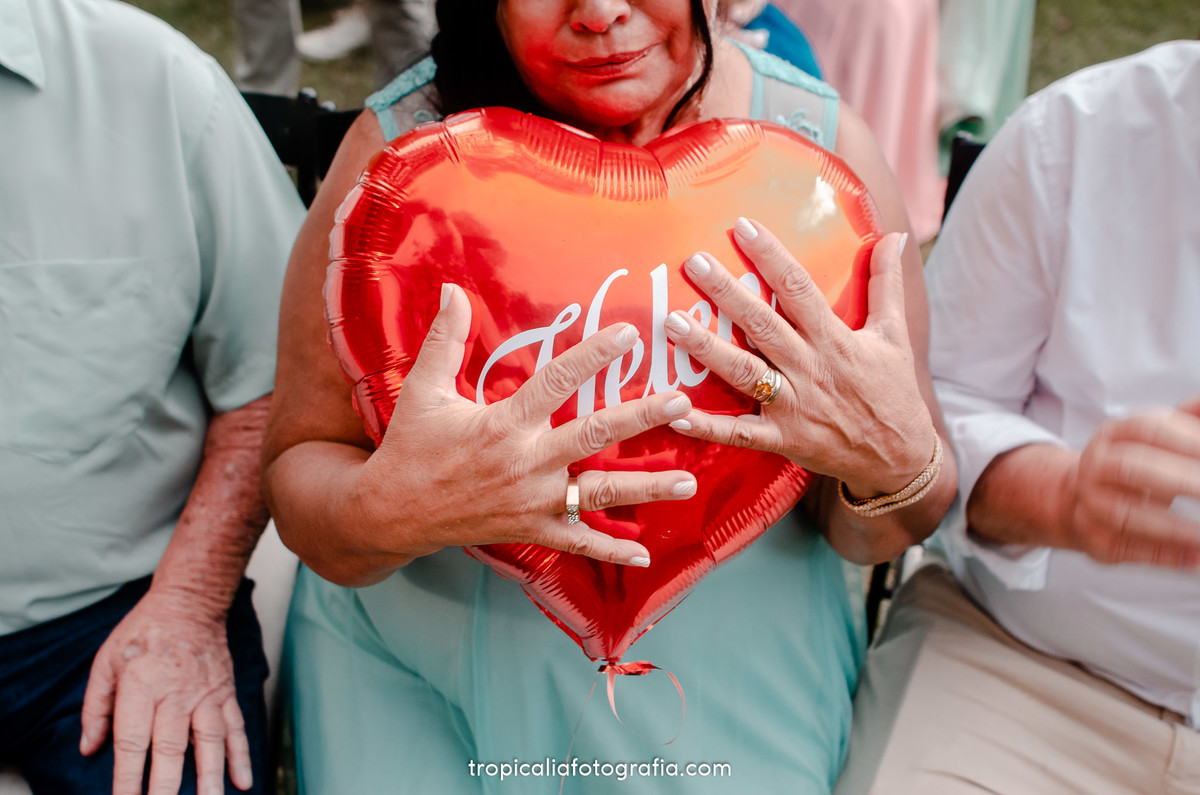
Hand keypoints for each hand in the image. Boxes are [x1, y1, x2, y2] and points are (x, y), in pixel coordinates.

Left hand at [80, 591, 250, 794]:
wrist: (190, 602)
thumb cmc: (143, 632)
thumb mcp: (106, 661)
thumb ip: (95, 707)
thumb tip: (89, 748)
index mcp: (141, 686)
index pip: (133, 741)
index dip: (128, 777)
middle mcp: (176, 693)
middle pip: (171, 749)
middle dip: (166, 787)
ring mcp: (205, 694)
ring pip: (209, 742)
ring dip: (210, 777)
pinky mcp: (225, 693)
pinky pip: (235, 727)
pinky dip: (241, 755)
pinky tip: (242, 781)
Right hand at [351, 283, 696, 566]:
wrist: (391, 512)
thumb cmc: (411, 446)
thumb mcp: (423, 390)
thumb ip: (445, 340)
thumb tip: (451, 289)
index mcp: (502, 424)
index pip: (556, 382)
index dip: (594, 356)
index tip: (629, 336)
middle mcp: (524, 463)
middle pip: (593, 437)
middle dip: (640, 418)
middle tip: (681, 404)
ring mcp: (531, 502)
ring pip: (599, 494)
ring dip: (646, 488)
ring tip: (689, 482)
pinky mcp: (530, 530)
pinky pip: (577, 542)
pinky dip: (611, 551)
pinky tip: (645, 554)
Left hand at [663, 219, 934, 496]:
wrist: (901, 459)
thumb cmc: (893, 392)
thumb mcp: (895, 335)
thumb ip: (887, 284)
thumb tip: (896, 236)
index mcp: (835, 339)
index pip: (799, 289)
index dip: (771, 256)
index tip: (742, 226)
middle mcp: (810, 368)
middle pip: (763, 325)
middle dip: (727, 293)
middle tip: (694, 263)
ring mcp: (794, 406)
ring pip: (745, 373)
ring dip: (707, 350)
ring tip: (674, 324)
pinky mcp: (782, 440)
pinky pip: (740, 433)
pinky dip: (709, 426)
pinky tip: (677, 412)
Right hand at [1066, 396, 1199, 566]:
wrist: (1078, 499)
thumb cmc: (1134, 466)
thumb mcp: (1156, 437)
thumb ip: (1188, 420)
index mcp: (1113, 435)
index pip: (1146, 429)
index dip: (1186, 439)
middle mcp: (1094, 467)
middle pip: (1132, 469)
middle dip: (1184, 480)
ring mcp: (1091, 505)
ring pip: (1126, 515)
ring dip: (1175, 527)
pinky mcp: (1096, 540)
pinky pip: (1130, 550)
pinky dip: (1166, 556)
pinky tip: (1197, 558)